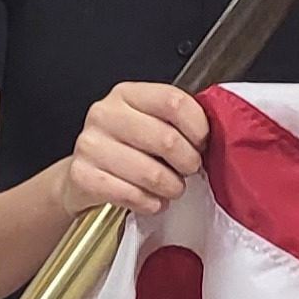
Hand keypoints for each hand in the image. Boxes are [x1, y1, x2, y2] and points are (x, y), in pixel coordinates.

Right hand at [55, 82, 208, 217]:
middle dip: (188, 162)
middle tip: (188, 169)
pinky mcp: (83, 176)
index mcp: (127, 95)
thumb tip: (216, 134)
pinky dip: (150, 203)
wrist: (85, 174)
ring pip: (152, 173)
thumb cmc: (125, 148)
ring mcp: (91, 145)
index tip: (202, 142)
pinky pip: (133, 196)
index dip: (197, 127)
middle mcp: (105, 114)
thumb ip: (177, 121)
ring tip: (171, 188)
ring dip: (172, 188)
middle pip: (167, 139)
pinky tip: (151, 200)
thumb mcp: (149, 123)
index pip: (173, 102)